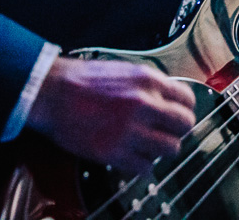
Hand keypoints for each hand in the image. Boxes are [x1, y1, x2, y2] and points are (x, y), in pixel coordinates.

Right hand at [27, 57, 196, 174]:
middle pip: (184, 125)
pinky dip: (143, 166)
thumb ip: (149, 83)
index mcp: (147, 80)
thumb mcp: (124, 69)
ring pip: (170, 149)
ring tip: (150, 146)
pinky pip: (145, 168)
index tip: (178, 114)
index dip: (184, 108)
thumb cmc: (82, 79)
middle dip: (177, 130)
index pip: (187, 98)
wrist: (51, 93)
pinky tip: (133, 158)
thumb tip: (168, 96)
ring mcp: (130, 129)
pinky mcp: (115, 152)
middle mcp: (144, 104)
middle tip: (167, 132)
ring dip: (162, 149)